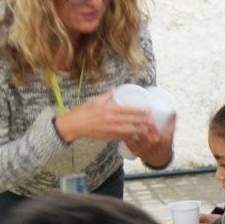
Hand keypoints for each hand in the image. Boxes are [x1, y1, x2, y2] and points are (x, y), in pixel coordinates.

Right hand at [53, 87, 173, 167]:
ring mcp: (108, 128)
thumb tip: (115, 87)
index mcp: (107, 108)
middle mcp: (109, 119)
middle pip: (130, 120)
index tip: (147, 110)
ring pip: (127, 130)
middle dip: (142, 120)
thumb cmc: (83, 111)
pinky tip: (136, 136)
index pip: (127, 109)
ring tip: (147, 128)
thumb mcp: (95, 101)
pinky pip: (121, 136)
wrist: (73, 125)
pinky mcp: (106, 136)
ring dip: (138, 130)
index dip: (138, 110)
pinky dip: (129, 136)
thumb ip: (107, 95)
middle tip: (151, 119)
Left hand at [123, 112, 174, 168]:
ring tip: (121, 117)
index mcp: (157, 137)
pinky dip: (121, 134)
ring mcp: (140, 147)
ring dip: (125, 126)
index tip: (144, 109)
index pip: (150, 125)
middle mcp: (148, 143)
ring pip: (129, 135)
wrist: (160, 159)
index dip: (146, 117)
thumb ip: (171, 121)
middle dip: (134, 120)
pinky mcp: (133, 150)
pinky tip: (118, 127)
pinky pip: (126, 141)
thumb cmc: (164, 143)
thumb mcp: (170, 133)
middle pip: (138, 129)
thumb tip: (173, 109)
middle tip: (130, 110)